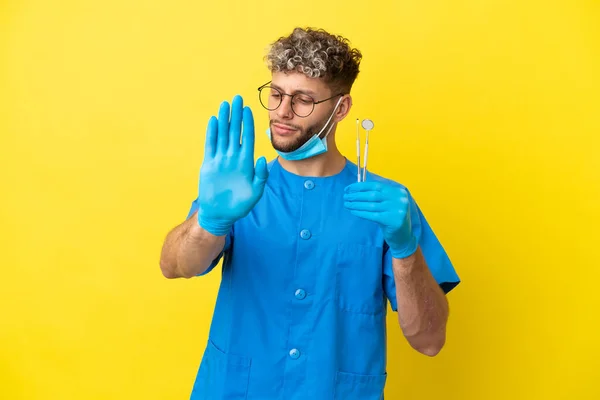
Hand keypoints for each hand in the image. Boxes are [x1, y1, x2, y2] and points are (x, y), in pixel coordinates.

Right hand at [197, 95, 268, 235]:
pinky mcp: (209, 164)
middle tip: (237, 98)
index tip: (249, 109)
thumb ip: (261, 175)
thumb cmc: (240, 205)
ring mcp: (221, 160)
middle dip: (236, 115)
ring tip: (225, 104)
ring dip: (223, 119)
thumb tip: (263, 158)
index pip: (248, 138)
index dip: (248, 124)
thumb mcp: (255, 192)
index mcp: (246, 162)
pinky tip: (213, 120)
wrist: (221, 214)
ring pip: (223, 135)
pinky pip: (210, 145)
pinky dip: (212, 133)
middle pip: (235, 132)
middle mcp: (233, 157)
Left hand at [343, 181, 417, 258]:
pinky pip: (372, 215)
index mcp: (398, 191)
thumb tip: (356, 189)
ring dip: (356, 204)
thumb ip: (377, 195)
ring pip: (371, 205)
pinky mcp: (393, 220)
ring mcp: (397, 210)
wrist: (403, 237)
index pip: (376, 185)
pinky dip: (361, 213)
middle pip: (373, 195)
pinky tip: (353, 212)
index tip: (348, 188)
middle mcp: (399, 199)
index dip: (360, 186)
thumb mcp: (388, 204)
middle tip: (345, 197)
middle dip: (356, 195)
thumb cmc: (391, 218)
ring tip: (347, 204)